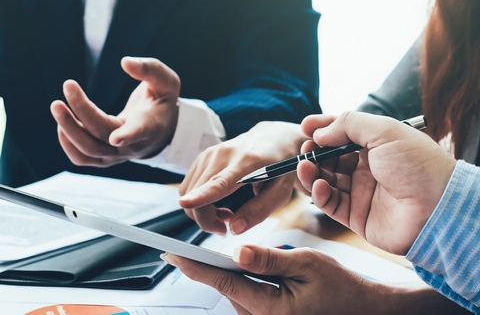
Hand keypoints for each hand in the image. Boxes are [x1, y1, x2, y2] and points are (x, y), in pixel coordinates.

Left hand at [50, 57, 179, 166]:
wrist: (161, 131)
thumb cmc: (162, 102)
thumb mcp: (166, 82)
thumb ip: (149, 69)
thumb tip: (125, 62)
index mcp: (151, 125)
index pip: (140, 131)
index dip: (129, 136)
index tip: (116, 139)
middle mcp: (134, 145)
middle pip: (103, 135)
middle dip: (83, 111)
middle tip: (68, 85)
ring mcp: (118, 155)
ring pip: (89, 150)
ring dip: (69, 129)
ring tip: (57, 106)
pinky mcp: (105, 159)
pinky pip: (82, 159)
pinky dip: (68, 144)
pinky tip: (62, 124)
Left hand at [162, 245, 382, 314]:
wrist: (362, 309)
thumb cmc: (341, 287)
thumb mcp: (308, 263)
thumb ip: (270, 259)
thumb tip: (237, 251)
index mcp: (272, 309)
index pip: (225, 282)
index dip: (195, 267)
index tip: (171, 255)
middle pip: (226, 288)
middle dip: (207, 268)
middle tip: (182, 252)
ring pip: (234, 292)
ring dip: (225, 274)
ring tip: (215, 257)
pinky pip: (245, 298)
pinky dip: (239, 281)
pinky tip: (242, 268)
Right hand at [178, 121, 305, 234]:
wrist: (274, 138)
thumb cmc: (280, 167)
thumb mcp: (281, 192)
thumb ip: (259, 210)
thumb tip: (234, 229)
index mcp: (247, 163)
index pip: (219, 182)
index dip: (201, 196)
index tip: (185, 203)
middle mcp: (223, 154)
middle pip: (198, 194)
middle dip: (206, 220)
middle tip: (226, 227)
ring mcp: (210, 153)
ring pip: (189, 193)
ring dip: (202, 211)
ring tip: (227, 213)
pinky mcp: (202, 156)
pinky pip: (189, 187)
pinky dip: (198, 201)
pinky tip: (217, 202)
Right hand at [297, 112, 455, 254]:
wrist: (439, 209)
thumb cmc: (418, 165)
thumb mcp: (384, 130)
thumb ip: (348, 124)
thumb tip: (320, 132)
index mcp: (376, 146)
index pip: (342, 133)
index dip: (323, 129)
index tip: (305, 127)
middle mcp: (367, 168)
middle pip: (330, 158)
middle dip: (315, 152)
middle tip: (305, 150)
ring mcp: (361, 192)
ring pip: (326, 180)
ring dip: (312, 173)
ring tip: (304, 168)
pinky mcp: (356, 215)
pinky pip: (331, 203)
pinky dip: (320, 194)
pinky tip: (318, 186)